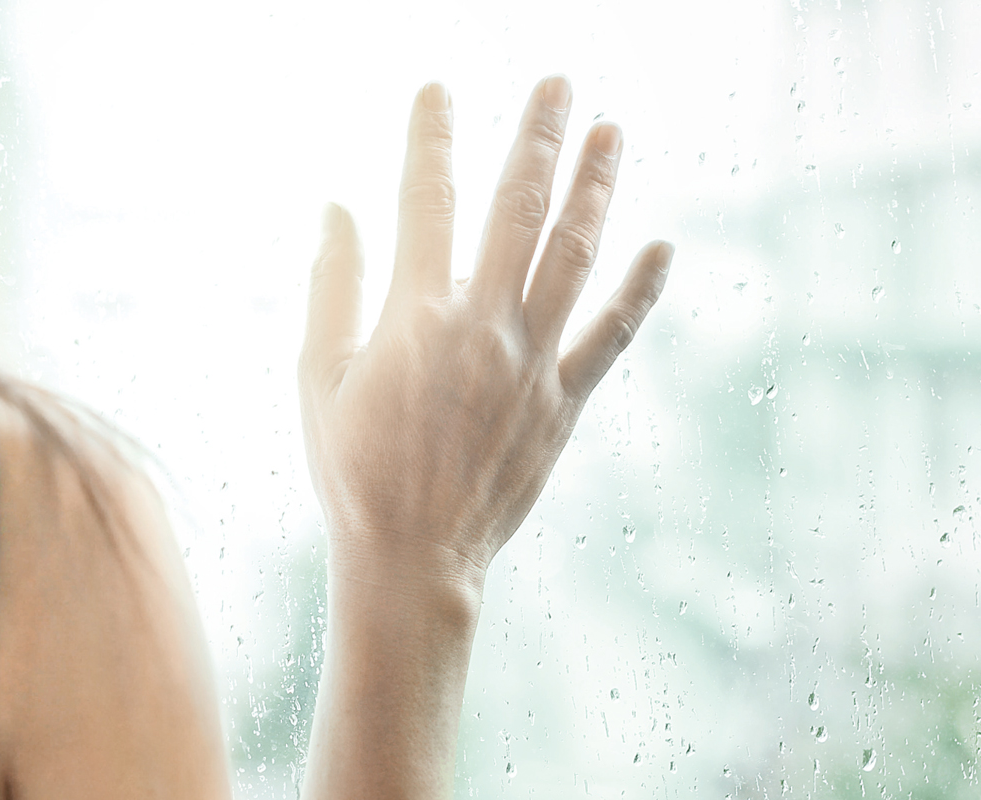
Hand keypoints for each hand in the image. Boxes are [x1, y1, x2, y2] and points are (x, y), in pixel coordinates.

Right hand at [299, 76, 672, 593]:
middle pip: (517, 209)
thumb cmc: (352, 471)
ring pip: (575, 255)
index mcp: (414, 317)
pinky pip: (612, 334)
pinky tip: (663, 246)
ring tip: (610, 132)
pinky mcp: (565, 401)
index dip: (432, 138)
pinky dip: (641, 289)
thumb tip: (336, 209)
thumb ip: (331, 288)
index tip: (439, 90)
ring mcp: (531, 363)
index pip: (423, 201)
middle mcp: (482, 328)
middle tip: (558, 83)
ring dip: (596, 188)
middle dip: (537, 137)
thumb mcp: (316, 379)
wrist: (411, 559)